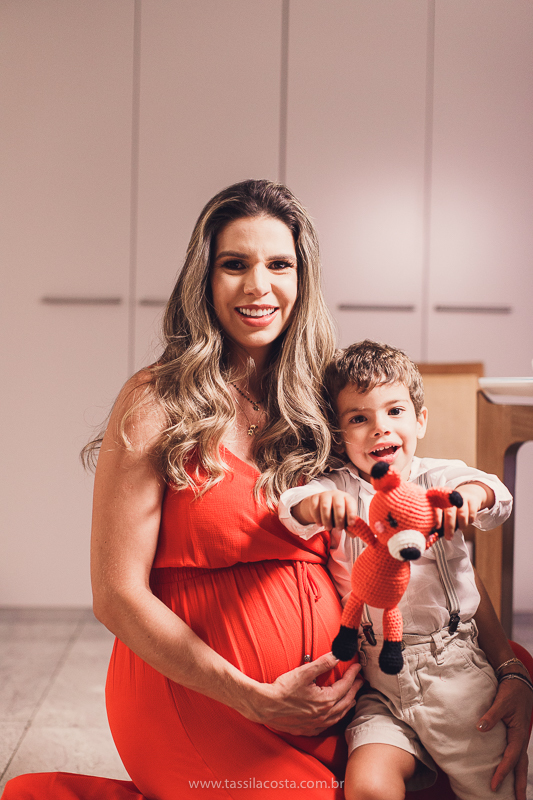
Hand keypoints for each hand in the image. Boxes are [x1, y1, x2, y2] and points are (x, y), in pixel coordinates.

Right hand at [249, 653, 361, 735]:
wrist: (266, 706)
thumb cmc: (283, 689)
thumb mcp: (304, 672)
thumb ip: (322, 664)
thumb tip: (336, 656)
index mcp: (326, 700)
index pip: (345, 686)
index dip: (353, 675)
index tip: (357, 667)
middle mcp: (324, 715)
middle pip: (345, 702)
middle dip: (354, 690)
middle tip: (360, 681)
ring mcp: (317, 724)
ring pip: (338, 716)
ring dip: (347, 705)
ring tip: (352, 698)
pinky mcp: (308, 729)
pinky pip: (327, 725)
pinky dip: (335, 718)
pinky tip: (333, 715)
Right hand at [293, 491, 358, 531]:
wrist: (320, 505)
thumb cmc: (335, 512)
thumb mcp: (344, 518)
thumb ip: (348, 526)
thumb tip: (353, 534)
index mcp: (347, 498)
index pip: (351, 503)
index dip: (351, 514)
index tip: (350, 524)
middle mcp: (336, 495)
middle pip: (338, 505)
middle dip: (339, 519)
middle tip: (339, 528)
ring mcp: (325, 495)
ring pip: (325, 507)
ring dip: (327, 520)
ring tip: (328, 528)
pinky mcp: (315, 498)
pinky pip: (315, 508)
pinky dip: (317, 518)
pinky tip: (320, 524)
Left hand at [440, 482, 494, 539]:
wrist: (469, 494)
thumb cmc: (454, 506)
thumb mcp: (446, 508)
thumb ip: (441, 518)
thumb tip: (436, 533)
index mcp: (441, 499)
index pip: (438, 508)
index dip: (437, 518)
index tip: (437, 527)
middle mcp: (451, 498)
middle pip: (450, 513)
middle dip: (449, 527)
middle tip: (449, 537)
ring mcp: (462, 498)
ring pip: (462, 515)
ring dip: (461, 525)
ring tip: (460, 528)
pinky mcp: (472, 501)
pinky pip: (472, 515)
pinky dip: (470, 521)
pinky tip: (467, 521)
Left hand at [476, 675, 531, 799]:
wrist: (518, 681)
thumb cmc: (511, 692)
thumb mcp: (501, 702)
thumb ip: (491, 715)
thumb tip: (480, 728)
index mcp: (518, 733)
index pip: (510, 758)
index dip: (502, 772)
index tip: (494, 784)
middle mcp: (520, 738)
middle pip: (520, 766)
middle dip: (518, 785)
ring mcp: (519, 736)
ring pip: (520, 762)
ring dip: (518, 778)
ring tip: (517, 795)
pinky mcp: (516, 733)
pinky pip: (516, 754)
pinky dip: (514, 766)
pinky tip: (509, 772)